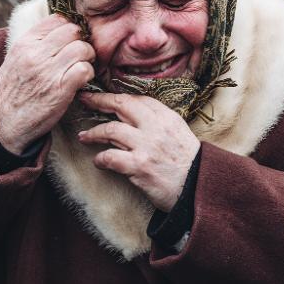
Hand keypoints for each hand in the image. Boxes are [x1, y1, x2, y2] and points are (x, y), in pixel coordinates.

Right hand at [0, 14, 94, 153]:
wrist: (2, 121)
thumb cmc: (13, 89)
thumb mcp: (17, 58)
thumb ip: (37, 42)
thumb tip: (63, 27)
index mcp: (25, 42)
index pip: (58, 19)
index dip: (70, 28)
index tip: (71, 41)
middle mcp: (35, 53)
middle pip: (73, 31)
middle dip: (81, 41)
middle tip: (79, 55)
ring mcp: (48, 70)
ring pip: (82, 48)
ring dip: (87, 58)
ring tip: (80, 68)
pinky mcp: (60, 88)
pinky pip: (85, 69)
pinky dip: (88, 74)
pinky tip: (80, 81)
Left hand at [76, 92, 200, 211]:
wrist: (198, 187)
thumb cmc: (188, 162)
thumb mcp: (178, 132)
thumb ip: (158, 121)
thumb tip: (134, 114)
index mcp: (166, 116)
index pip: (136, 98)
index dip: (116, 96)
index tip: (103, 96)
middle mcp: (155, 127)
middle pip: (120, 105)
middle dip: (98, 100)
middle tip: (85, 100)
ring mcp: (146, 146)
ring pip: (110, 130)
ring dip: (93, 133)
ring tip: (84, 136)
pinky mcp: (139, 167)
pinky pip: (110, 157)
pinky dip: (100, 159)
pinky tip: (98, 161)